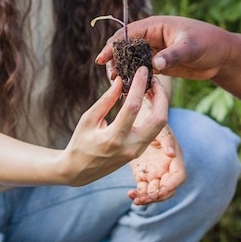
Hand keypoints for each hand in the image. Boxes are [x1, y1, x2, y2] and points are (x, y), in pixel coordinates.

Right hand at [62, 68, 168, 186]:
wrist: (79, 171)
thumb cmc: (80, 143)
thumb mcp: (88, 119)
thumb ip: (106, 100)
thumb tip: (121, 80)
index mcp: (114, 138)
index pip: (133, 107)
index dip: (139, 85)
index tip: (142, 70)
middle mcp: (130, 147)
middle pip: (159, 119)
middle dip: (161, 96)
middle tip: (155, 79)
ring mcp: (137, 151)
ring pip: (161, 125)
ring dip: (160, 104)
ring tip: (152, 87)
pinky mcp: (140, 151)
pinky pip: (154, 130)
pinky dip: (155, 113)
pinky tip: (148, 100)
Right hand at [96, 15, 227, 80]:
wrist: (223, 56)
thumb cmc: (209, 43)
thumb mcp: (191, 47)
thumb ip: (173, 55)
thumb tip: (155, 63)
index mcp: (155, 26)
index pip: (128, 34)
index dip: (113, 46)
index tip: (102, 58)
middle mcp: (152, 37)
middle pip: (126, 47)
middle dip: (115, 60)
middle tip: (109, 75)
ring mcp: (155, 51)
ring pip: (133, 61)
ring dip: (124, 71)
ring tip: (117, 85)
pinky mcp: (160, 64)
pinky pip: (143, 71)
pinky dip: (136, 78)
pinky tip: (130, 89)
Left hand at [128, 123, 185, 204]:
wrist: (138, 115)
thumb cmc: (152, 118)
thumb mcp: (159, 127)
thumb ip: (167, 140)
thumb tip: (172, 154)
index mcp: (174, 157)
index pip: (179, 177)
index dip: (171, 186)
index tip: (158, 191)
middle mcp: (167, 167)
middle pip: (167, 189)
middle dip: (156, 196)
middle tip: (142, 198)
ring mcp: (155, 172)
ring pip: (155, 192)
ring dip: (147, 198)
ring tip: (134, 198)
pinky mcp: (143, 173)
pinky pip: (143, 189)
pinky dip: (138, 194)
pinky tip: (130, 193)